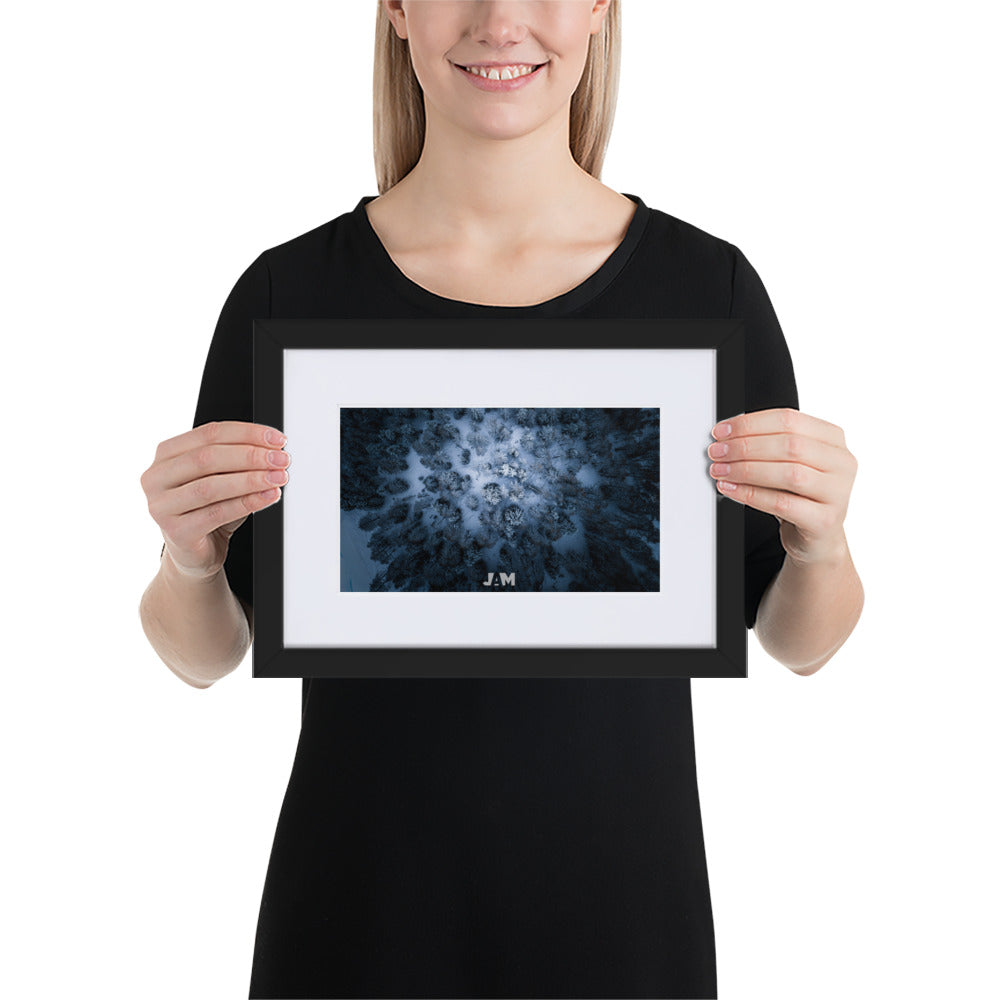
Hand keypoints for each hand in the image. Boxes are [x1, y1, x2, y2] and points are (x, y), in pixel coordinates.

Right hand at [141, 421, 290, 580]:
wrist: (196, 552)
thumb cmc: (208, 509)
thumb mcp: (222, 478)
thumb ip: (238, 461)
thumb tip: (273, 450)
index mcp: (166, 454)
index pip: (209, 433)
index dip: (247, 433)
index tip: (277, 439)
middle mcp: (156, 477)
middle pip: (208, 458)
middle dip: (251, 456)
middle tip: (281, 459)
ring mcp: (161, 506)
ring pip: (211, 486)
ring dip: (251, 480)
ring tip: (279, 478)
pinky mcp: (175, 533)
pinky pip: (216, 514)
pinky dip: (247, 503)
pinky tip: (268, 497)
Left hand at [707, 407, 856, 565]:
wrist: (817, 536)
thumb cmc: (800, 495)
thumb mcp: (787, 463)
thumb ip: (766, 444)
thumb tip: (727, 434)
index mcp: (833, 439)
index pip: (789, 420)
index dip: (750, 424)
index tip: (722, 431)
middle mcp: (841, 463)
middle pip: (789, 445)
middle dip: (745, 446)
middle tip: (717, 452)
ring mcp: (837, 493)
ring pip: (789, 473)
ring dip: (747, 470)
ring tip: (721, 471)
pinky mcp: (825, 520)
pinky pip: (783, 504)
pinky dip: (751, 494)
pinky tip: (731, 489)